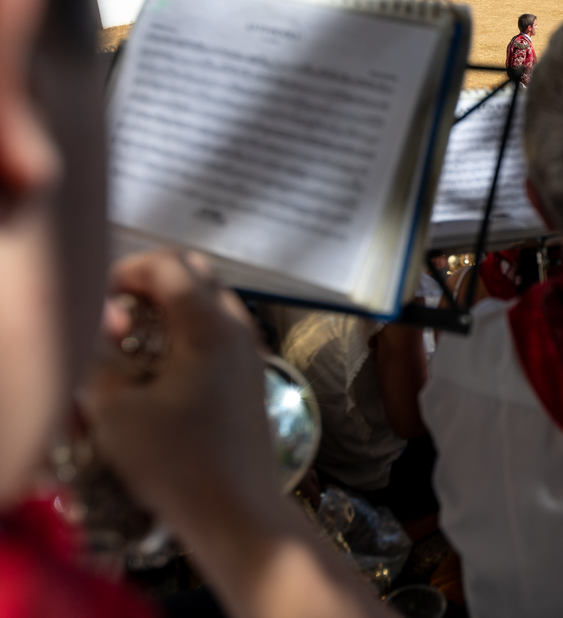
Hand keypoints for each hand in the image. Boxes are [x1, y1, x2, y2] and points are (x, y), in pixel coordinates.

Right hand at [80, 250, 279, 532]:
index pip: (170, 264)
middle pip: (196, 275)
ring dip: (170, 311)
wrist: (237, 512)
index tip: (99, 301)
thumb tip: (100, 329)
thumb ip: (99, 359)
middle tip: (114, 317)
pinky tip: (161, 372)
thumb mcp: (115, 410)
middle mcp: (238, 329)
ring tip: (133, 346)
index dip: (128, 270)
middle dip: (151, 284)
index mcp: (210, 325)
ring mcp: (250, 353)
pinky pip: (219, 336)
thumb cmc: (177, 462)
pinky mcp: (250, 378)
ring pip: (209, 305)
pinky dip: (188, 337)